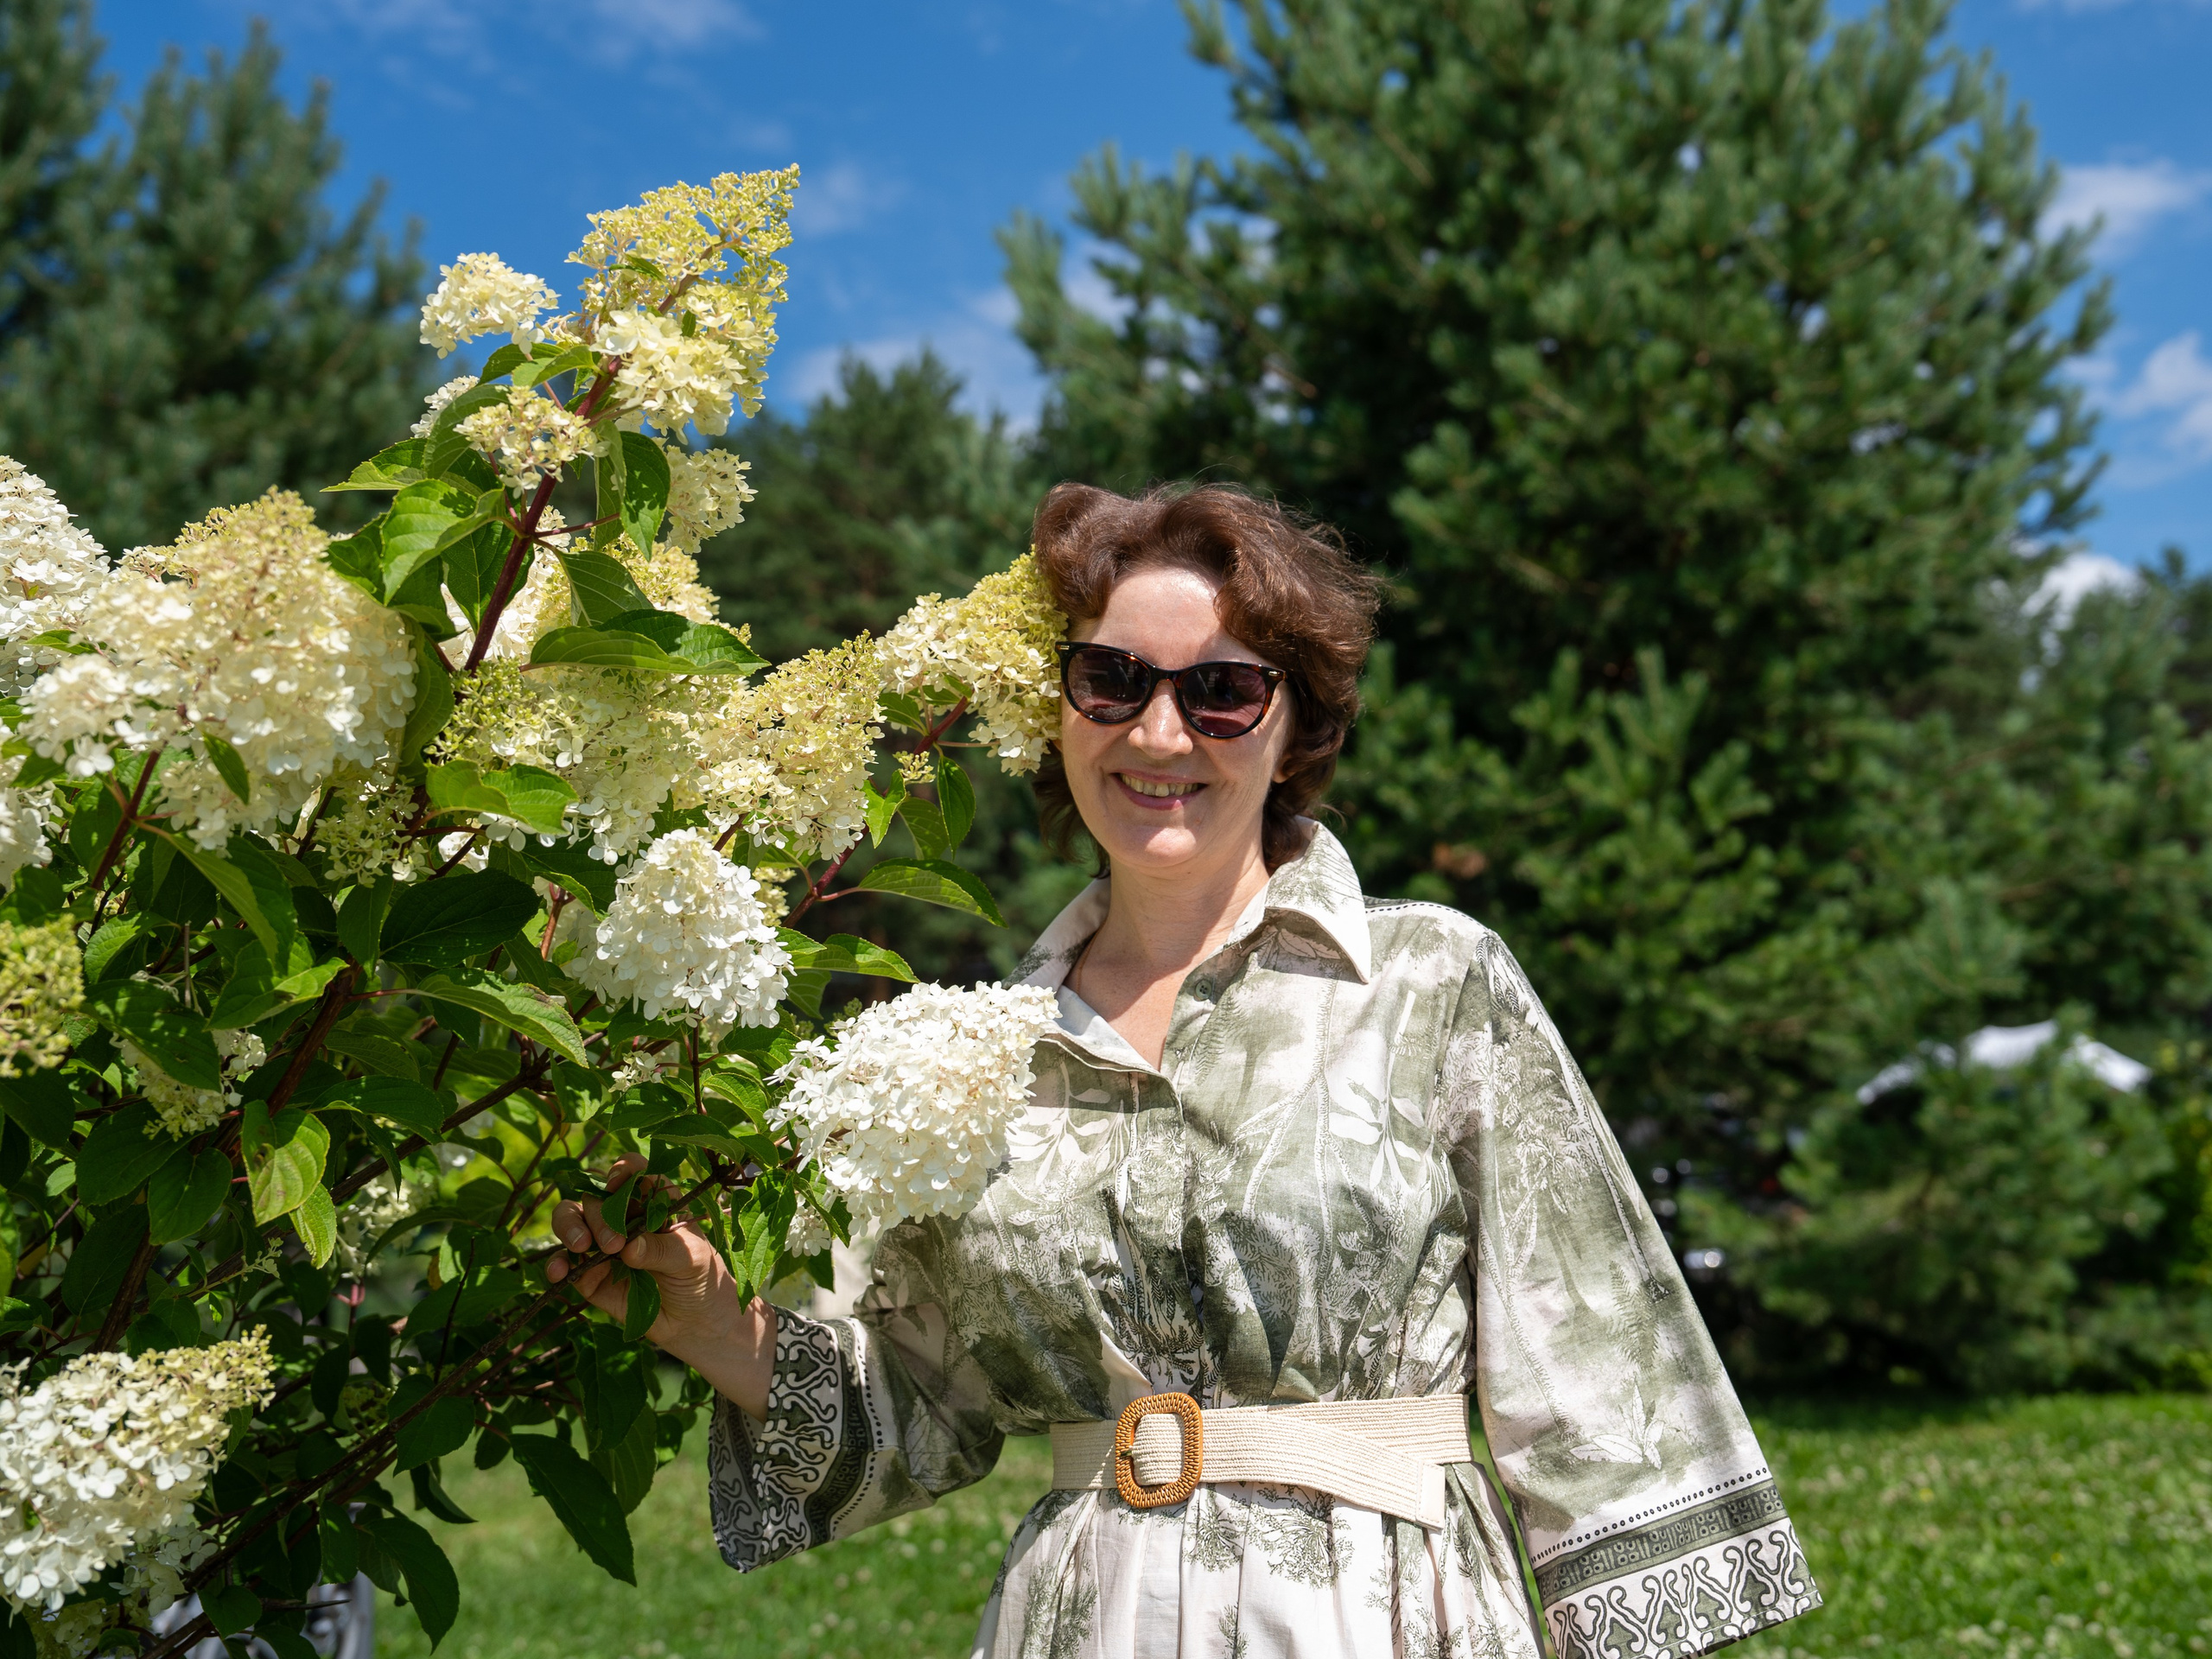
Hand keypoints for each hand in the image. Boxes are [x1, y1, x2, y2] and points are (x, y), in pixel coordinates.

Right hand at [547, 1154, 776, 1417]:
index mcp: (652, 1200)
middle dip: (599, 1215)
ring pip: (571, 1219)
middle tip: (613, 1244)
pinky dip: (556, 1263)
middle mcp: (622, 1215)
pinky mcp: (587, 1274)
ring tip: (580, 1247)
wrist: (694, 1320)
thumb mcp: (691, 1259)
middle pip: (596, 1196)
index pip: (632, 1172)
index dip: (621, 1171)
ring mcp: (600, 1242)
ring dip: (569, 1227)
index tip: (617, 1184)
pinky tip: (558, 1271)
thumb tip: (627, 1247)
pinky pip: (563, 1262)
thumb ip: (661, 1250)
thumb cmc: (699, 1276)